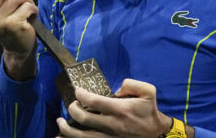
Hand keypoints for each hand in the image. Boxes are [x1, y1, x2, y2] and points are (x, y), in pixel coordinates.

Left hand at [56, 79, 171, 137]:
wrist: (156, 133)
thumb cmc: (149, 111)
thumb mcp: (148, 91)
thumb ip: (132, 83)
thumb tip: (116, 87)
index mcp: (120, 110)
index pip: (93, 101)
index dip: (81, 95)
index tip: (78, 91)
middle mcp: (112, 125)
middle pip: (83, 118)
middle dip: (72, 109)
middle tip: (71, 104)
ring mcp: (109, 137)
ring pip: (82, 136)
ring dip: (66, 129)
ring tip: (59, 122)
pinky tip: (62, 137)